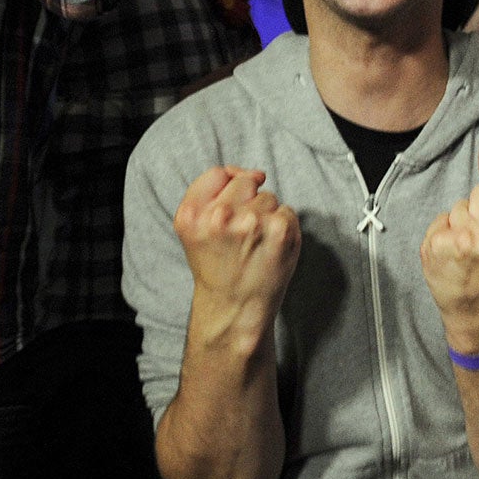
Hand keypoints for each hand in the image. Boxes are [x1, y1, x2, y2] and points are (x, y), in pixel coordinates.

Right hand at [173, 166, 299, 345]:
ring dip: (267, 216)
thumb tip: (249, 171)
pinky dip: (284, 227)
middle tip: (242, 234)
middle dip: (248, 200)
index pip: (217, 173)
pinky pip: (287, 211)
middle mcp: (218, 217)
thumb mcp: (195, 229)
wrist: (235, 306)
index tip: (229, 208)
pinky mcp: (280, 230)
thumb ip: (212, 193)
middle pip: (246, 180)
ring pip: (269, 197)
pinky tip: (270, 248)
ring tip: (254, 245)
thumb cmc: (218, 265)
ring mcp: (251, 223)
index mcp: (191, 215)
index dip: (228, 185)